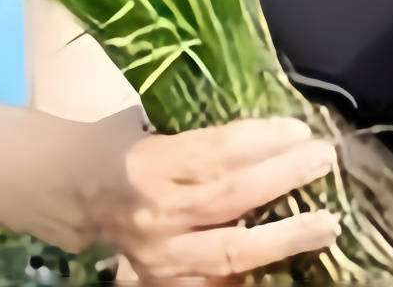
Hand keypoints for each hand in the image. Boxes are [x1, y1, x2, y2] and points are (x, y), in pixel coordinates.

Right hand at [38, 114, 339, 284]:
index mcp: (148, 164)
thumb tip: (271, 127)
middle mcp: (154, 214)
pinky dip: (253, 275)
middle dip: (282, 178)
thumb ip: (201, 133)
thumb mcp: (148, 122)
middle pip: (229, 198)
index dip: (261, 141)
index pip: (214, 152)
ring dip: (282, 238)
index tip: (300, 130)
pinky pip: (215, 284)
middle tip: (323, 161)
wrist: (67, 193)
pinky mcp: (164, 283)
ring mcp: (160, 256)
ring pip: (229, 252)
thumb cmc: (116, 144)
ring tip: (325, 224)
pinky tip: (291, 264)